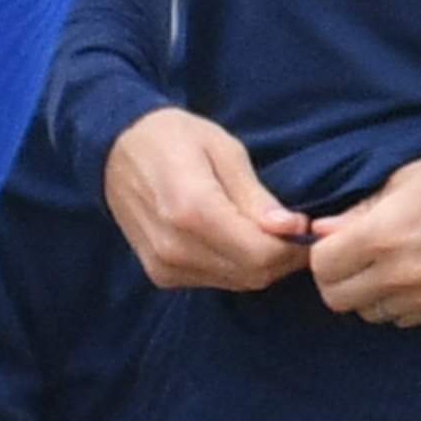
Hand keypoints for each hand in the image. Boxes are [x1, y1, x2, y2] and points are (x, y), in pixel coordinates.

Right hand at [100, 107, 314, 293]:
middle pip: (253, 273)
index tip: (305, 224)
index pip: (262, 253)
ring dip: (260, 263)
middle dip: (283, 256)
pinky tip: (233, 239)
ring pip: (238, 282)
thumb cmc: (174, 138)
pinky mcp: (160, 274)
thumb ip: (255, 196)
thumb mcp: (223, 151)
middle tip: (290, 228)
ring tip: (263, 230)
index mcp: (192, 211)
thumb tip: (292, 228)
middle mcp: (174, 247)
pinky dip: (235, 266)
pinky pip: (216, 282)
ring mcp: (163, 265)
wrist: (115, 149)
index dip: (294, 246)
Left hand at [306, 146, 420, 326]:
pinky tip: (409, 280)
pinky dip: (397, 304)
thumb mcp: (397, 183)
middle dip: (337, 280)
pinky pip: (402, 319)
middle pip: (338, 299)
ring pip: (369, 314)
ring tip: (383, 270)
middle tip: (350, 263)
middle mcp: (399, 272)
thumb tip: (318, 231)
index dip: (322, 255)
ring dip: (367, 296)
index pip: (321, 266)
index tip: (333, 246)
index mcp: (380, 235)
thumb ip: (354, 212)